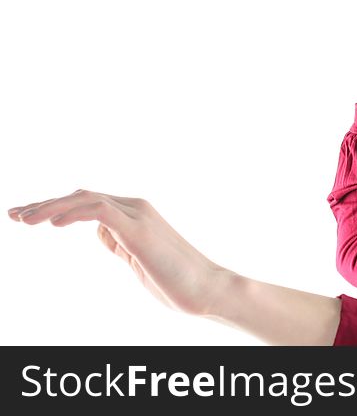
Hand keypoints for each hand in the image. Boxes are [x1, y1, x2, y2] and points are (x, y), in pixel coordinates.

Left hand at [8, 190, 230, 316]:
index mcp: (135, 215)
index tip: (25, 216)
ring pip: (87, 199)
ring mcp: (139, 216)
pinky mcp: (140, 229)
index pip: (87, 202)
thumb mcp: (138, 259)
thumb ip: (120, 243)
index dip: (53, 207)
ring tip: (23, 219)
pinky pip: (101, 212)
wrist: (207, 289)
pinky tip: (52, 223)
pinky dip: (74, 212)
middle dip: (44, 204)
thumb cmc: (176, 281)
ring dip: (51, 207)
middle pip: (82, 196)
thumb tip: (102, 232)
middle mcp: (137, 208)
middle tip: (14, 214)